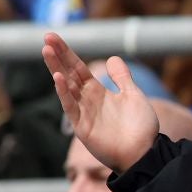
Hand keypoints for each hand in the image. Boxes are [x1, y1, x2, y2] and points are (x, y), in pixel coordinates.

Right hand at [44, 33, 161, 172]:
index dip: (67, 53)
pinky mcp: (82, 127)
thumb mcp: (133, 95)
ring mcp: (83, 113)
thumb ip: (122, 78)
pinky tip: (58, 78)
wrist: (145, 154)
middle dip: (58, 56)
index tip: (53, 37)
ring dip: (57, 69)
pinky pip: (71, 107)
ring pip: (66, 87)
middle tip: (47, 37)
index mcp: (98, 92)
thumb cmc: (140, 128)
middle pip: (69, 73)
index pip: (78, 68)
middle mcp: (87, 100)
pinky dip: (64, 93)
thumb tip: (113, 58)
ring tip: (47, 51)